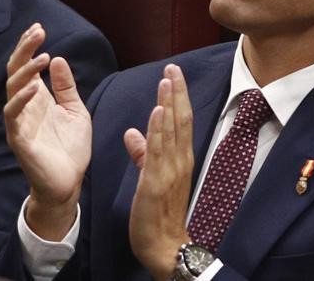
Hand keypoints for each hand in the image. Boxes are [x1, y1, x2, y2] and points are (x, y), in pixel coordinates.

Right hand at [4, 23, 90, 240]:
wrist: (69, 183)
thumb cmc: (70, 148)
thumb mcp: (75, 111)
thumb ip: (66, 87)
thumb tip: (59, 59)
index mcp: (36, 98)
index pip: (26, 66)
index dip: (29, 46)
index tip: (39, 28)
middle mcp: (23, 107)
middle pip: (15, 72)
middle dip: (25, 50)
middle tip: (38, 31)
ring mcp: (18, 123)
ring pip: (12, 90)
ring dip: (25, 71)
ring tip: (42, 56)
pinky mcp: (19, 140)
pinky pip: (13, 116)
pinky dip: (21, 100)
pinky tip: (34, 88)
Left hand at [127, 64, 194, 280]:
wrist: (164, 246)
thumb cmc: (158, 214)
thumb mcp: (150, 178)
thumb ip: (143, 154)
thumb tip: (133, 133)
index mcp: (179, 159)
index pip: (181, 121)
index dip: (178, 96)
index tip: (174, 74)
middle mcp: (179, 161)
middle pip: (180, 120)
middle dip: (177, 92)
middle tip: (174, 67)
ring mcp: (169, 171)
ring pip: (171, 131)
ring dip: (168, 103)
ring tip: (166, 80)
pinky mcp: (155, 183)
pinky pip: (157, 152)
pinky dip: (158, 130)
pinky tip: (157, 112)